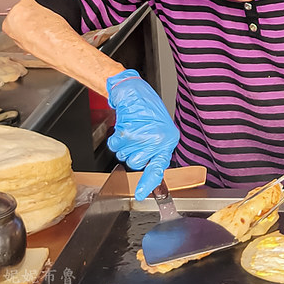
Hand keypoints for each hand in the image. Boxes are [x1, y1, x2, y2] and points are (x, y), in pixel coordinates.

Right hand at [106, 69, 179, 199]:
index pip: (159, 167)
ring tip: (130, 130)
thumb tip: (150, 169)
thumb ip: (155, 148)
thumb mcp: (158, 129)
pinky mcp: (128, 130)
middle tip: (135, 138)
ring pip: (125, 156)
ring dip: (123, 145)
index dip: (149, 182)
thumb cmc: (146, 108)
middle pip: (136, 163)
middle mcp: (157, 140)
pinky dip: (115, 139)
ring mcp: (143, 136)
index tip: (141, 194)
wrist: (133, 89)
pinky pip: (116, 145)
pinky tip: (123, 127)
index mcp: (168, 140)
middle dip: (131, 153)